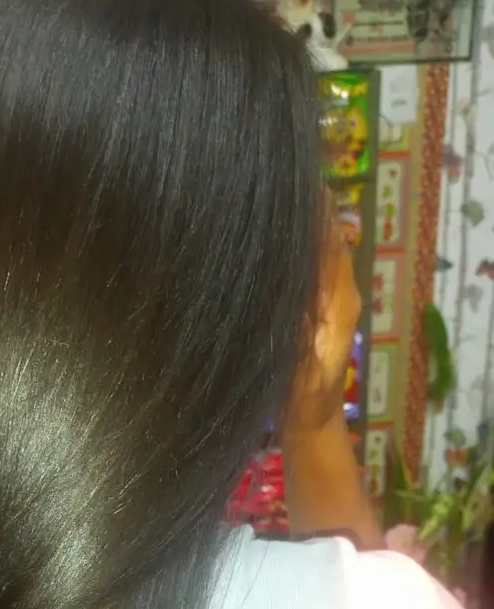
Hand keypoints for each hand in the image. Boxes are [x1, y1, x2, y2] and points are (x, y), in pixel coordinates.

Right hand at [284, 206, 361, 436]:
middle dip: (307, 213)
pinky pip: (307, 269)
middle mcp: (339, 294)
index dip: (317, 215)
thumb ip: (298, 336)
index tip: (294, 186)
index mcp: (340, 303)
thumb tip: (288, 295)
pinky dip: (294, 250)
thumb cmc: (304, 402)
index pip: (332, 246)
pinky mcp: (315, 308)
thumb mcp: (300, 373)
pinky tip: (270, 237)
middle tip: (274, 183)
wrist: (310, 425)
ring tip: (271, 198)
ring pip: (317, 252)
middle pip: (327, 241)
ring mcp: (328, 300)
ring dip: (300, 228)